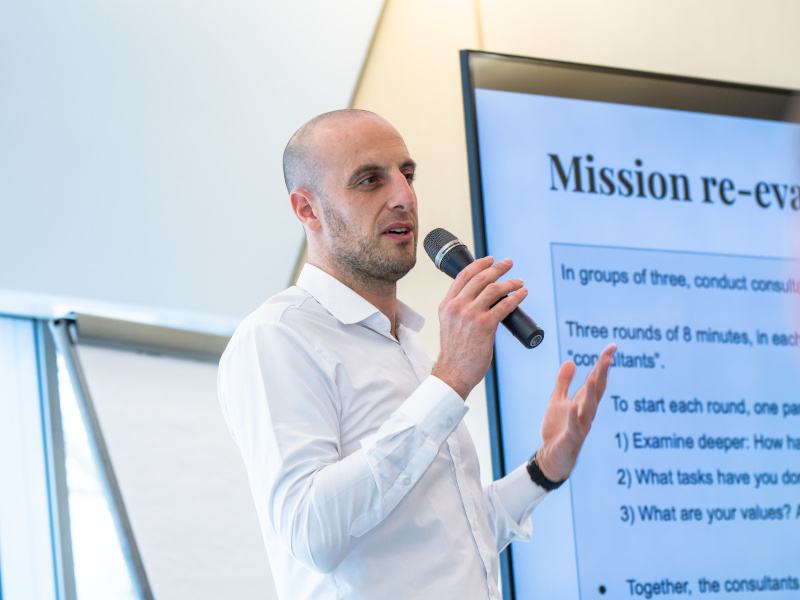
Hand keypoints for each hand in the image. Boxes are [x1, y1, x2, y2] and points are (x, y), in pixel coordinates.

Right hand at [431, 257, 526, 399]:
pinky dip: (516, 297)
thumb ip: (459, 309)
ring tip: (519, 282)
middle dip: (497, 268)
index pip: (463, 275)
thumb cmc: (455, 352)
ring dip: (510, 283)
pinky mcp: (485, 325)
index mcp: (447, 304)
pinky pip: (504, 305)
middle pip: (480, 278)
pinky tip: (522, 294)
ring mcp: (471, 315)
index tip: (490, 260)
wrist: (453, 372)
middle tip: (509, 264)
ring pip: (494, 289)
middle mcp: (457, 306)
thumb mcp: (449, 323)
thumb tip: (480, 297)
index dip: (479, 264)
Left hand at [536, 344, 615, 480]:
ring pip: (589, 408)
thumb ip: (564, 382)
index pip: (596, 380)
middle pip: (597, 391)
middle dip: (602, 373)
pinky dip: (573, 417)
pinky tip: (573, 407)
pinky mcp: (570, 439)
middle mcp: (586, 413)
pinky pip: (573, 427)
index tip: (612, 347)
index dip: (603, 364)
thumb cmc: (557, 429)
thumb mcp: (557, 400)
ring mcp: (580, 426)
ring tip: (593, 377)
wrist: (551, 458)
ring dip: (591, 393)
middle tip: (608, 356)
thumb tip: (571, 360)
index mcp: (583, 402)